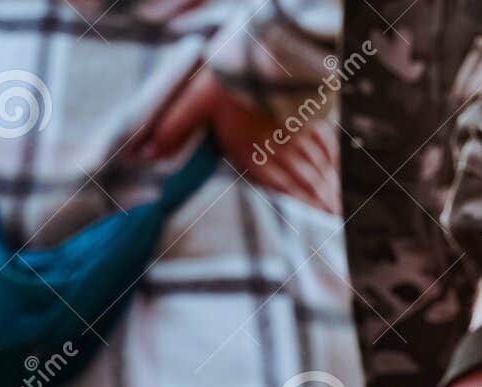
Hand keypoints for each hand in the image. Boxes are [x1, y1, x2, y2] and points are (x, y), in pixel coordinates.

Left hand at [138, 68, 339, 213]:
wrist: (265, 54)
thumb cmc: (229, 81)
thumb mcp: (194, 103)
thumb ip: (172, 131)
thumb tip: (143, 155)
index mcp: (254, 155)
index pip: (279, 195)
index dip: (296, 218)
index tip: (310, 237)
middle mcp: (282, 154)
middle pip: (305, 190)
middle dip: (318, 214)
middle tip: (331, 233)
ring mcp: (300, 138)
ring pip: (319, 175)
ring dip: (327, 198)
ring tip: (337, 216)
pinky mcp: (310, 121)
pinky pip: (327, 152)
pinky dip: (334, 169)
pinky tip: (338, 178)